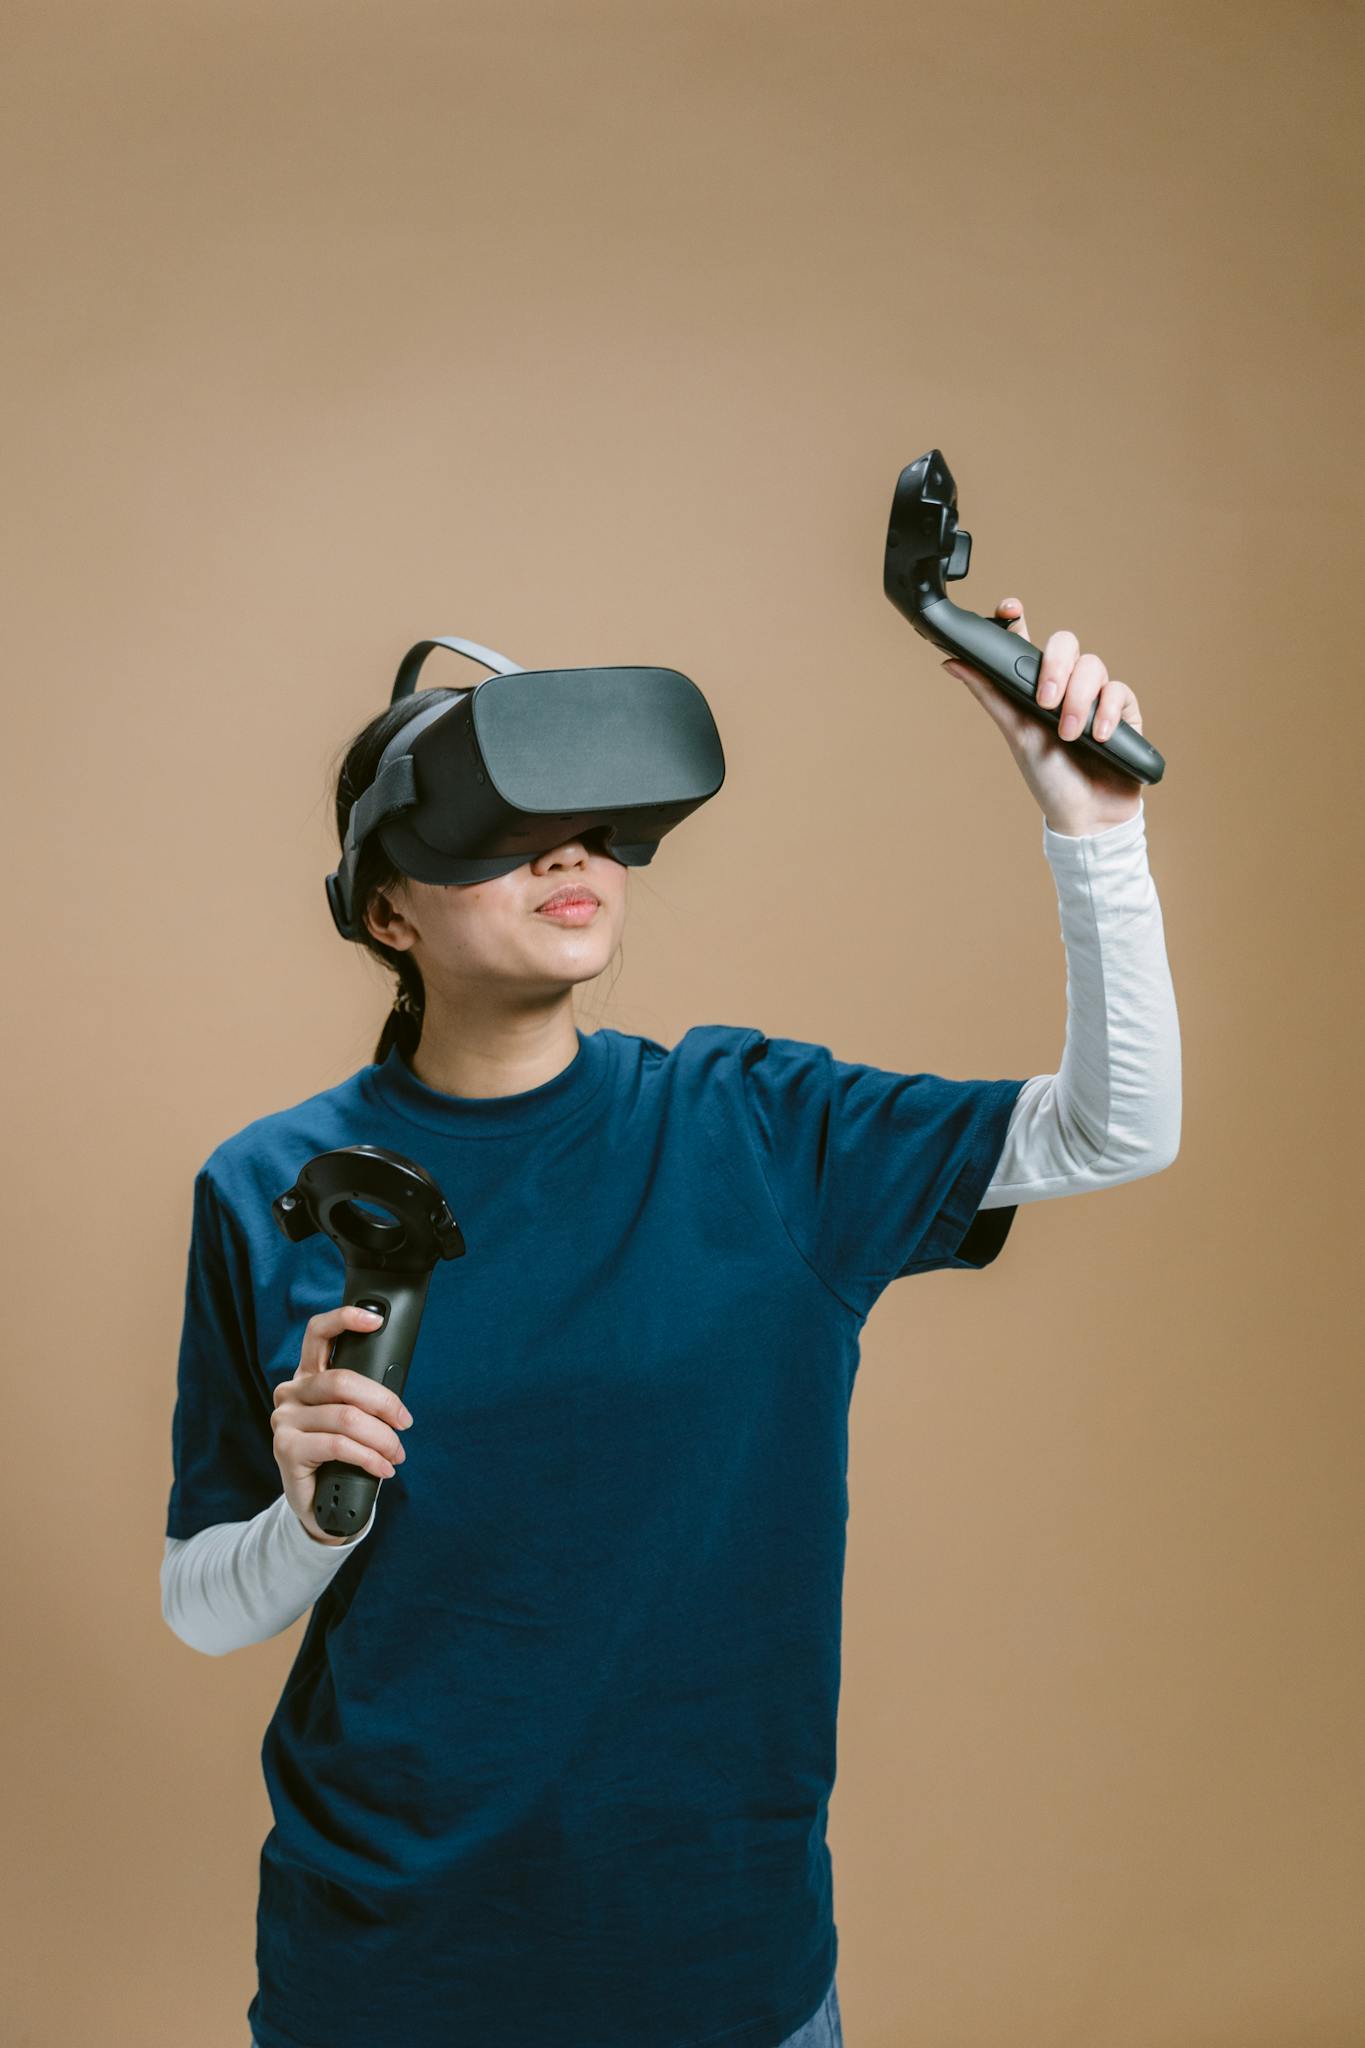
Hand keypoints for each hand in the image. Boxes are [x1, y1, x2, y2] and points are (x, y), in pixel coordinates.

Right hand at [271, 1303, 413, 1543]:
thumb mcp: (352, 1418)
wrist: (320, 1504)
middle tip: (404, 1423)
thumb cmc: (341, 1455)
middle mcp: (291, 1391)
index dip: (345, 1320)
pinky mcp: (285, 1448)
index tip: (376, 1321)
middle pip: (343, 1381)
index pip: (318, 1334)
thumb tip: (396, 1392)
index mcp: (307, 1375)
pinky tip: (382, 1468)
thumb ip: (364, 1396)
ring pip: (347, 1418)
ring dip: (382, 1439)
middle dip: (384, 1402)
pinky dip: (369, 1457)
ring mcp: (284, 1419)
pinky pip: (339, 1446)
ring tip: (396, 1455)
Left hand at [941, 598, 1144, 834]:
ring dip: (1078, 700)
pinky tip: (1098, 736)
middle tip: (1045, 701)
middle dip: (1055, 667)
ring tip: (1069, 734)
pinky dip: (1107, 711)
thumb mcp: (1015, 734)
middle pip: (1065, 644)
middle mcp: (1065, 684)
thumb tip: (952, 663)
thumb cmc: (1048, 777)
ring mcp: (1094, 695)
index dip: (1015, 618)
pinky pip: (1119, 690)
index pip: (1024, 642)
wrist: (1086, 816)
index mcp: (1033, 686)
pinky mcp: (1123, 710)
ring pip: (1093, 665)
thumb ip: (990, 695)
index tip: (1009, 608)